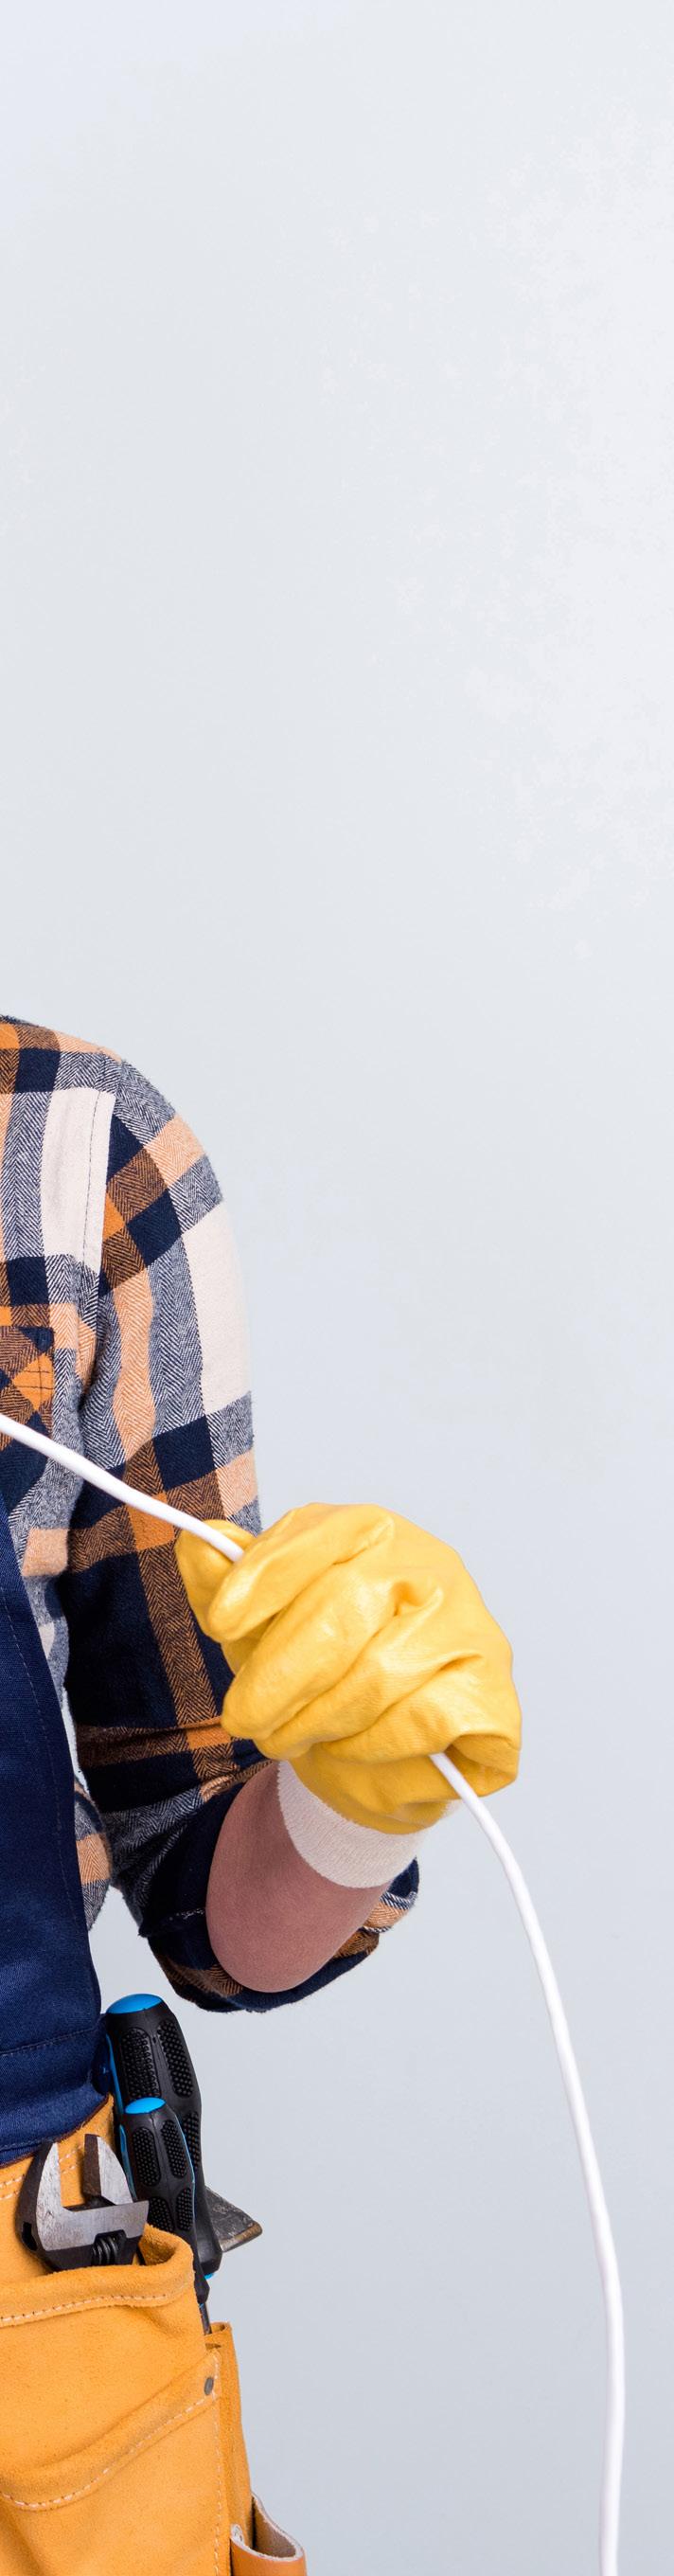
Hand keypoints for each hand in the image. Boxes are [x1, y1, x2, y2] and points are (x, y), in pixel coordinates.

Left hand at [177, 1503, 520, 1839]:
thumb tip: (196, 1541)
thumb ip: (224, 1584)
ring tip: (284, 1740)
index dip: (265, 1576)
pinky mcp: (494, 1696)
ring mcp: (473, 1629)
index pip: (321, 1533)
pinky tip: (349, 1751)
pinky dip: (372, 1745)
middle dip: (280, 1672)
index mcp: (376, 1533)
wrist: (370, 1761)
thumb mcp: (255, 1629)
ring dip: (317, 1717)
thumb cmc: (316, 1677)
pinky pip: (425, 1719)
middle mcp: (434, 1568)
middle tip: (241, 1717)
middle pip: (346, 1605)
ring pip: (381, 1670)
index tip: (220, 1620)